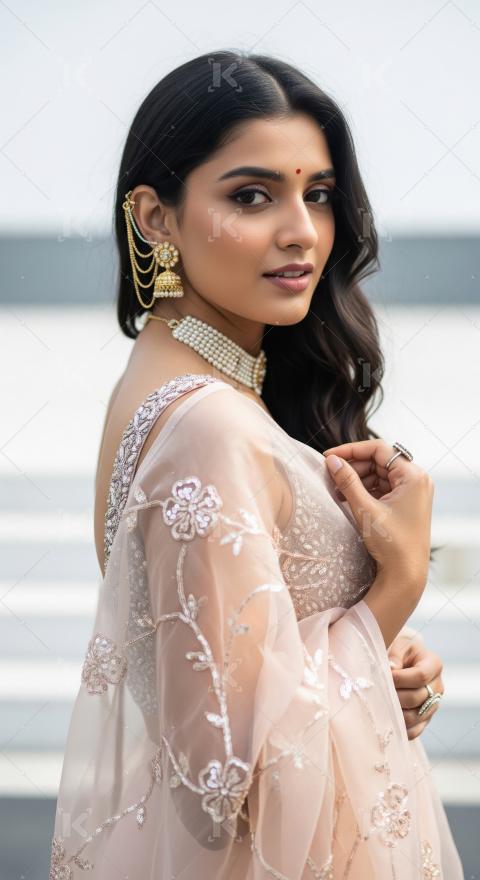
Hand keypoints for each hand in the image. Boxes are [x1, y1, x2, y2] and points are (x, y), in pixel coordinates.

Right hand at [323, 439, 434, 590]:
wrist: (406, 575)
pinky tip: (347, 498)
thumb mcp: (365, 509)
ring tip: (336, 490)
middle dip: (353, 467)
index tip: (329, 457)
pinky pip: (382, 488)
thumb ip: (347, 482)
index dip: (351, 450)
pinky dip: (365, 490)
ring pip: (378, 474)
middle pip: (378, 461)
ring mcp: (412, 492)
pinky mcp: (406, 503)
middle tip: (330, 475)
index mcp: (413, 476)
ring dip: (356, 480)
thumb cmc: (391, 543)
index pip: (379, 449)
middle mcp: (416, 480)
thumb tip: (331, 461)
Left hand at [388, 633, 443, 739]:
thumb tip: (392, 667)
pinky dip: (400, 728)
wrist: (406, 661)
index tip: (385, 676)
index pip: (420, 676)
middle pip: (416, 698)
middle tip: (379, 691)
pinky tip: (388, 719)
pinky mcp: (425, 719)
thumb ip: (395, 653)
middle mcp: (437, 686)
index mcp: (433, 664)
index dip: (400, 679)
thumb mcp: (400, 644)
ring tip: (382, 703)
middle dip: (395, 696)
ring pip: (414, 717)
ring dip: (395, 712)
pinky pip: (415, 731)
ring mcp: (433, 705)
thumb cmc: (401, 652)